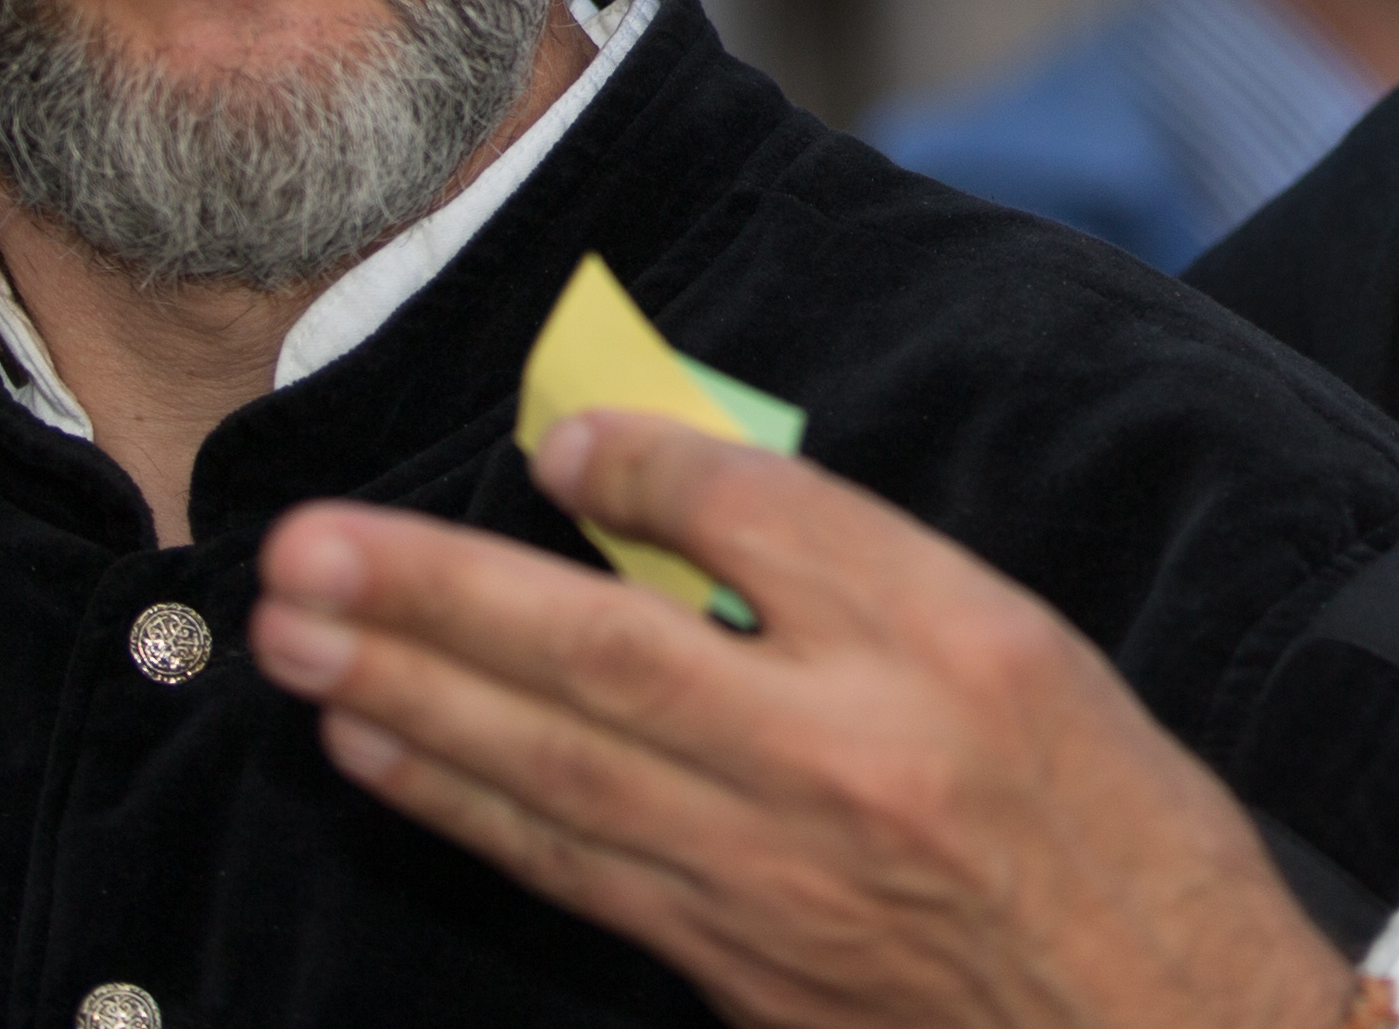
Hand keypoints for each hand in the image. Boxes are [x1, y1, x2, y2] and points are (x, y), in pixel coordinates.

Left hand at [248, 414, 1354, 1028]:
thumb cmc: (1103, 823)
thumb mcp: (1020, 642)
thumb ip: (845, 556)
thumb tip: (651, 472)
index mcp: (946, 654)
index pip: (767, 524)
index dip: (645, 466)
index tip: (552, 433)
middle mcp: (851, 761)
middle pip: (609, 656)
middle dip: (438, 600)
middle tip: (305, 548)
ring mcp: (780, 880)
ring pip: (559, 769)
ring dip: (408, 696)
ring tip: (295, 631)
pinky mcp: (738, 966)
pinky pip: (572, 865)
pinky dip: (463, 801)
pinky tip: (378, 746)